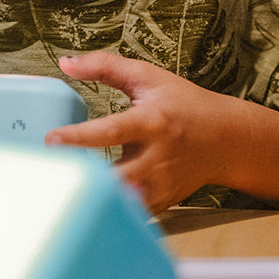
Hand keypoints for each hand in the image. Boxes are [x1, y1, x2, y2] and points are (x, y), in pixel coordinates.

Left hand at [46, 51, 237, 214]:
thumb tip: (65, 63)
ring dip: (95, 199)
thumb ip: (105, 66)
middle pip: (116, 178)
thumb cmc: (183, 104)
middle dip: (85, 179)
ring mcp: (161, 184)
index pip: (111, 132)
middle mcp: (157, 157)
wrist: (227, 139)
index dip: (79, 137)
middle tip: (50, 173)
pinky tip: (86, 204)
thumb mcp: (148, 77)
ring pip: (123, 203)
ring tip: (64, 192)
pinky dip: (109, 211)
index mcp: (151, 122)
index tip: (51, 139)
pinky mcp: (162, 202)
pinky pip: (131, 215)